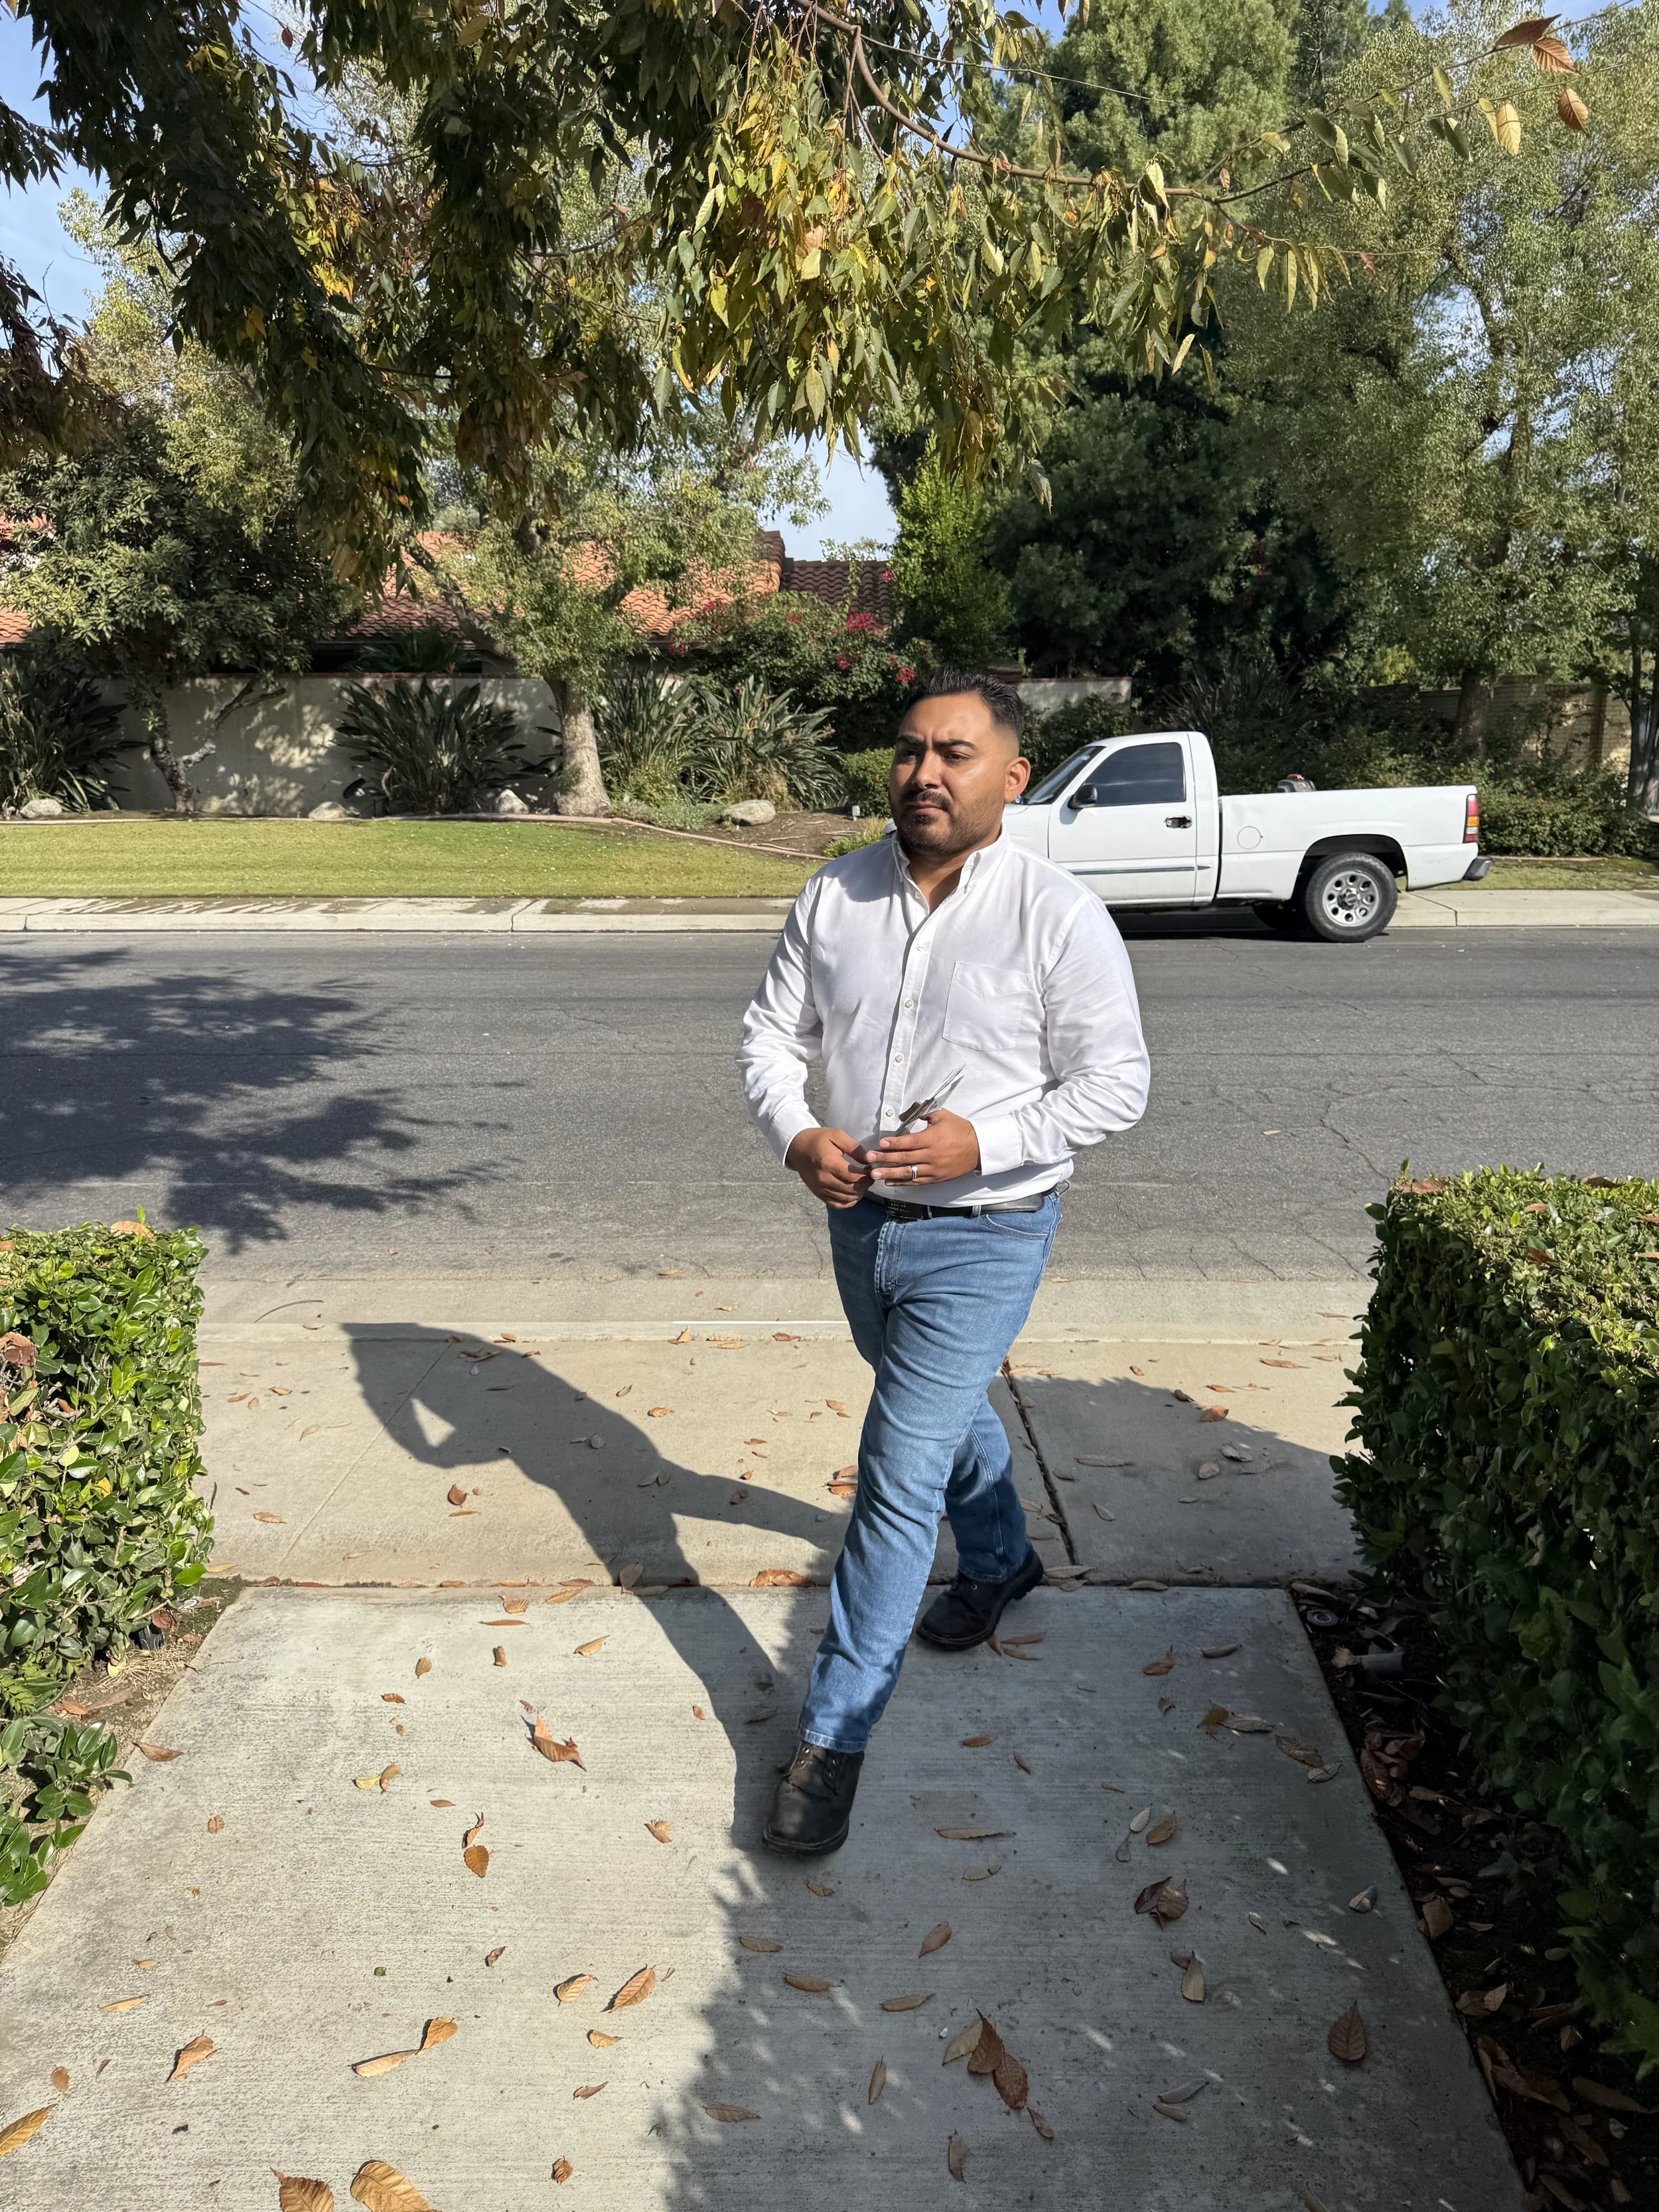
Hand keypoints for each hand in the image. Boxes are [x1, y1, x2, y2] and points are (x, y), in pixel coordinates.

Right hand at [785, 1126, 872, 1208]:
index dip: (866, 1175)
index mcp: (828, 1163)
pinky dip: (848, 1202)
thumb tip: (869, 1159)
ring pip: (846, 1198)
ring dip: (859, 1193)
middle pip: (851, 1189)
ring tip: (864, 1183)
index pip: (853, 1176)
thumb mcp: (836, 1135)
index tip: (872, 1169)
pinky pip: (836, 1204)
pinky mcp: (818, 1194)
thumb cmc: (817, 1140)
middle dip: (865, 1184)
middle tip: (870, 1176)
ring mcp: (820, 1188)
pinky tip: (854, 1194)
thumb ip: (854, 1148)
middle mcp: (823, 1179)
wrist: (796, 1148)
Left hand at [865, 1108, 980, 1186]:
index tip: (881, 1143)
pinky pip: (917, 1181)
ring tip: (874, 1174)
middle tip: (869, 1159)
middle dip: (885, 1158)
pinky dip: (902, 1182)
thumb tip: (904, 1112)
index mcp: (933, 1139)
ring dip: (890, 1173)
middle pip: (905, 1158)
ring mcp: (934, 1169)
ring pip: (909, 1172)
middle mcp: (932, 1155)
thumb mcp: (943, 1115)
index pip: (910, 1142)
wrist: (978, 1148)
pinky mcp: (936, 1178)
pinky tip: (889, 1181)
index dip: (895, 1143)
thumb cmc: (959, 1129)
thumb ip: (923, 1112)